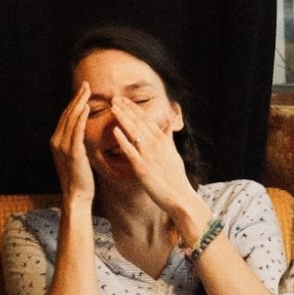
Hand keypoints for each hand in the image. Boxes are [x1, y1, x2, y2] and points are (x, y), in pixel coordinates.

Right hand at [50, 83, 94, 205]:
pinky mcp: (73, 152)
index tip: (83, 91)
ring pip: (71, 120)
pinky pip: (76, 131)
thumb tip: (81, 132)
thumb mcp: (76, 156)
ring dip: (79, 103)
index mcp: (57, 141)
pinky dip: (80, 118)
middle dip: (77, 98)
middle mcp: (57, 141)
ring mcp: (63, 146)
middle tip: (86, 85)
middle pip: (67, 114)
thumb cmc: (80, 177)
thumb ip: (76, 142)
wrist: (77, 194)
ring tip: (87, 91)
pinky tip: (86, 107)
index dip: (74, 103)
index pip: (66, 117)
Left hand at [110, 97, 196, 222]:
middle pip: (139, 122)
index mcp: (163, 140)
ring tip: (113, 107)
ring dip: (123, 118)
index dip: (134, 108)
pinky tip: (115, 130)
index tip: (123, 99)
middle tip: (114, 97)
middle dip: (126, 109)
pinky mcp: (142, 168)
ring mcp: (149, 156)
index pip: (146, 119)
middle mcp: (156, 144)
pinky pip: (131, 151)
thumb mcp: (174, 152)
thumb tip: (170, 123)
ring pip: (134, 132)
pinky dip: (123, 140)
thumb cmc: (177, 177)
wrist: (180, 196)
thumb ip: (169, 136)